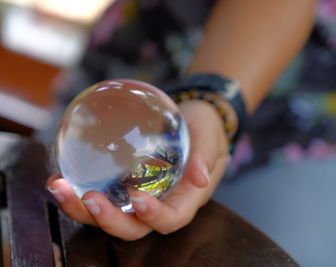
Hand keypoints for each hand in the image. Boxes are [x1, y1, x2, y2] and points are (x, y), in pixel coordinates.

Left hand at [46, 100, 228, 239]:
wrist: (191, 119)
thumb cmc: (205, 129)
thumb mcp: (210, 138)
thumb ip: (206, 156)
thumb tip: (201, 178)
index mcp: (185, 198)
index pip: (172, 218)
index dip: (155, 216)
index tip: (138, 199)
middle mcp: (160, 203)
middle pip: (134, 227)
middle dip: (109, 220)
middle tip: (89, 198)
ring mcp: (139, 194)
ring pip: (110, 216)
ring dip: (82, 210)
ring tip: (59, 188)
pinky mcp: (122, 182)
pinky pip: (101, 194)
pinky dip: (77, 191)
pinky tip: (59, 177)